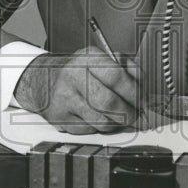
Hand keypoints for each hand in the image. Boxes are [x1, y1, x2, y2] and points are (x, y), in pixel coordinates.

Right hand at [13, 47, 140, 132]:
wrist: (45, 81)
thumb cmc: (81, 71)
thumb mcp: (102, 59)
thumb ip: (127, 68)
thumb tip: (142, 85)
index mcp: (88, 57)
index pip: (116, 76)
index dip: (134, 92)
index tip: (142, 100)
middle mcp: (73, 76)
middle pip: (109, 102)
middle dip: (129, 113)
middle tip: (135, 115)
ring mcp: (64, 98)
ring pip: (102, 121)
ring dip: (116, 123)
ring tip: (117, 116)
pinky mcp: (60, 118)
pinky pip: (90, 130)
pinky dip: (99, 127)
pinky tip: (96, 117)